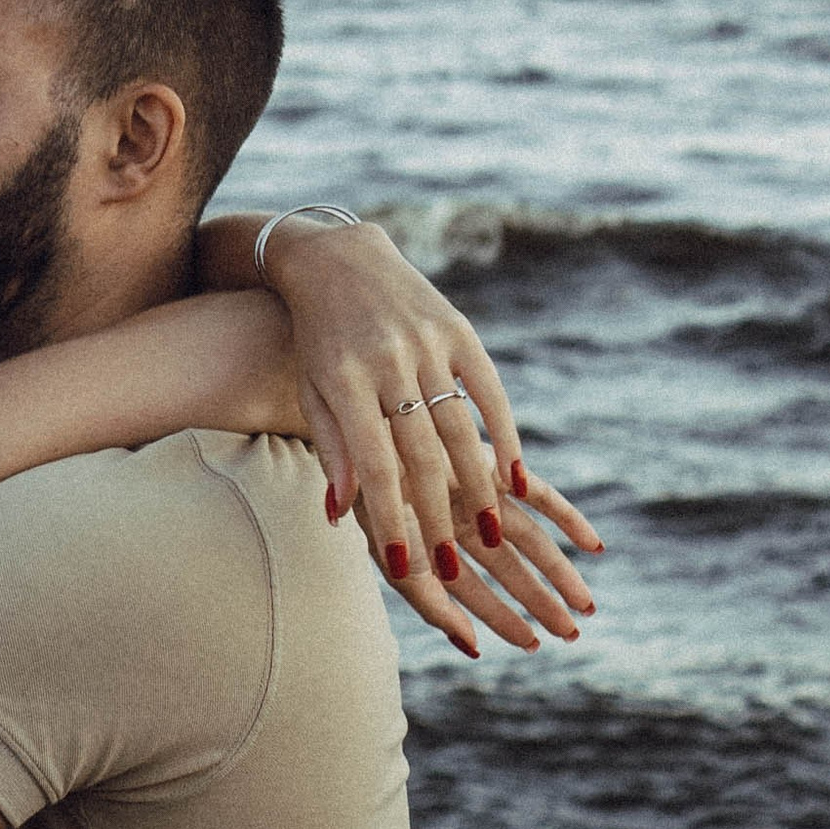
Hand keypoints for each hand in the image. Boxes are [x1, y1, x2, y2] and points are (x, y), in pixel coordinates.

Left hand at [257, 218, 604, 593]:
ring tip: (490, 537)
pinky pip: (488, 392)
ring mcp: (428, 344)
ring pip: (459, 430)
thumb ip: (334, 450)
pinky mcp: (459, 330)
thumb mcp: (315, 391)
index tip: (404, 567)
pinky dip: (504, 437)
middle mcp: (388, 362)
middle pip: (420, 455)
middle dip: (437, 517)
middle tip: (452, 569)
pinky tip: (514, 482)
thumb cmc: (319, 340)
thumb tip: (343, 517)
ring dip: (478, 489)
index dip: (390, 517)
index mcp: (344, 381)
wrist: (337, 259)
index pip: (372, 464)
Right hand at [364, 458, 599, 660]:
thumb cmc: (372, 506)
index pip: (475, 591)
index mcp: (433, 545)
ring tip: (586, 605)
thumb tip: (474, 649)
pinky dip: (570, 521)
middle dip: (539, 602)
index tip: (533, 644)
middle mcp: (461, 521)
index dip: (503, 619)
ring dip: (560, 572)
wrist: (364, 442)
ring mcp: (481, 493)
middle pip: (509, 569)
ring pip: (531, 541)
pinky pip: (544, 497)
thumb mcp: (397, 564)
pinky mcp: (498, 466)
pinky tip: (593, 547)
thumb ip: (432, 606)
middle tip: (571, 634)